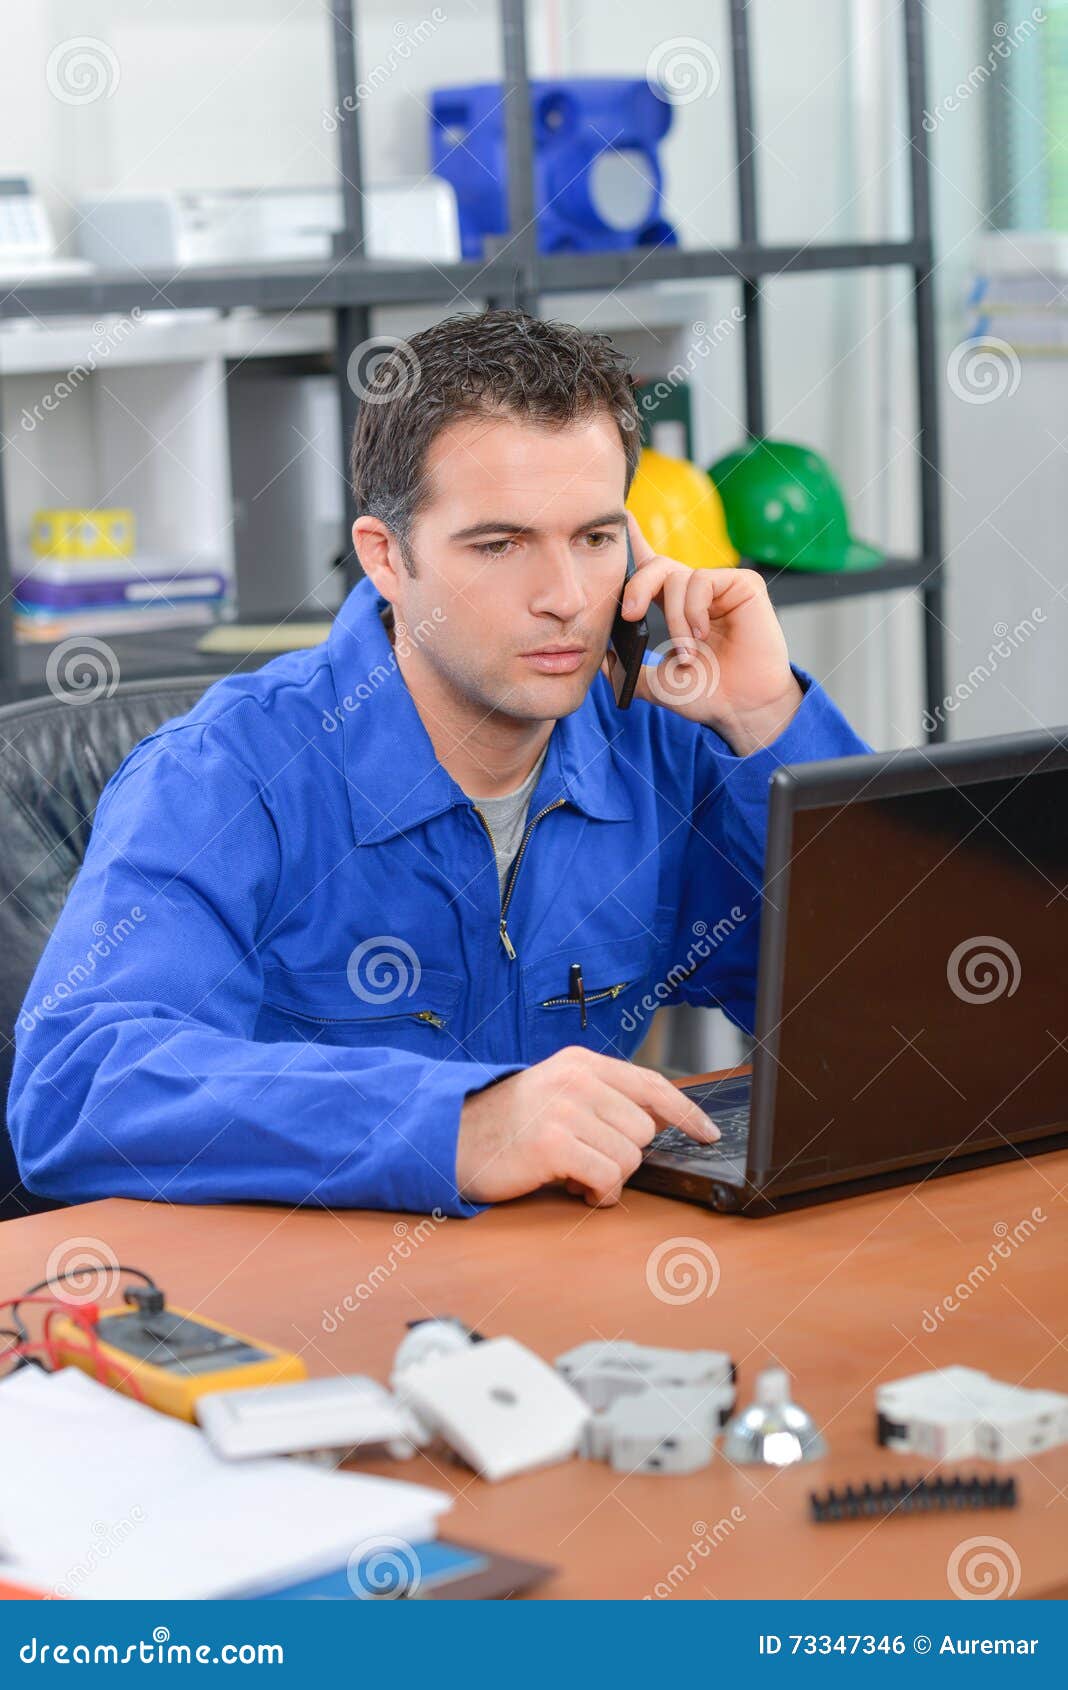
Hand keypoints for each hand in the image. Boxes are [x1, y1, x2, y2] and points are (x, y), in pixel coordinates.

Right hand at [455, 1046, 719, 1206]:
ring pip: (630, 1157)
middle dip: (623, 1154)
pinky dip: (598, 1191)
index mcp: (581, 1063)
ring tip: (574, 1171)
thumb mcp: (559, 1093)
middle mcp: (576, 1079)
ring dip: (609, 1177)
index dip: (686, 1112)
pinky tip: (573, 1185)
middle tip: (587, 1158)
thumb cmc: (508, 1124)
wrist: (452, 1139)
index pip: (651, 1084)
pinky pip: (608, 1178)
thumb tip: (662, 1121)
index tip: (708, 1133)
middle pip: (645, 1130)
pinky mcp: (553, 1144)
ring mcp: (564, 1109)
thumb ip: (605, 1099)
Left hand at [602, 512, 804, 754]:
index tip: (620, 518)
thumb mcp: (656, 684)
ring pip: (677, 577)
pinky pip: (703, 580)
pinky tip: (704, 633)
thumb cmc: (707, 695)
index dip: (635, 541)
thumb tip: (601, 659)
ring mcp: (719, 587)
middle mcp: (695, 592)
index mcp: (675, 607)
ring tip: (688, 652)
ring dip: (674, 619)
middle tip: (631, 615)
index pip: (650, 567)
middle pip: (655, 565)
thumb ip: (627, 671)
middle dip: (637, 586)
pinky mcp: (743, 584)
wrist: (742, 709)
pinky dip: (695, 609)